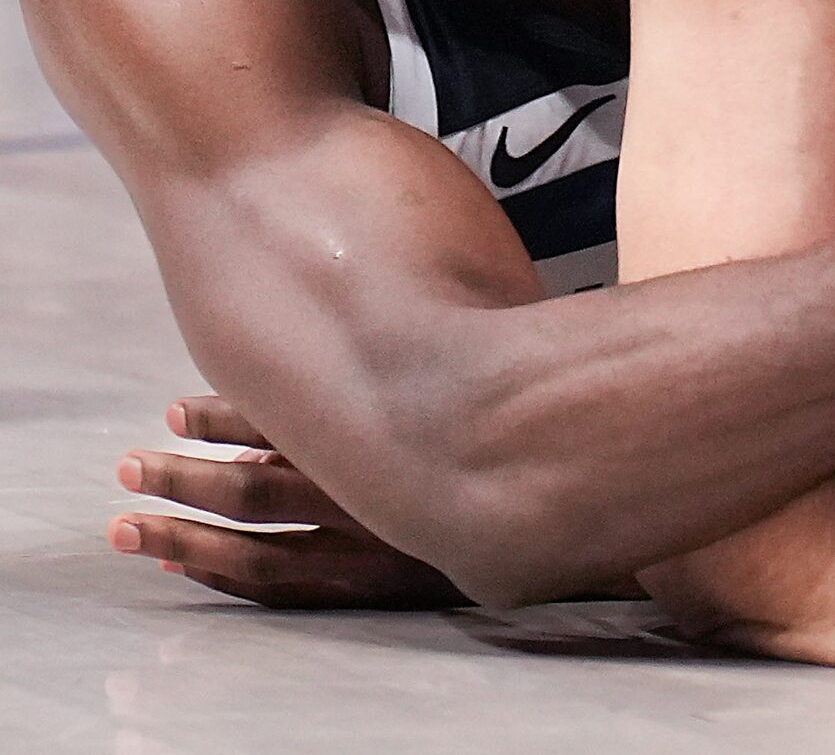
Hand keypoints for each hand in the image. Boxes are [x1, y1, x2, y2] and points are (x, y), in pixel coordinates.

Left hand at [110, 396, 465, 609]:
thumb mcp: (450, 399)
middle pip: (255, 490)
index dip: (222, 417)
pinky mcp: (375, 591)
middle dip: (183, 477)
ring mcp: (372, 552)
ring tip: (126, 528)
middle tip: (128, 467)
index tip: (173, 410)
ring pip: (254, 553)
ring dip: (181, 538)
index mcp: (387, 441)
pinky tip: (184, 564)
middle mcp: (373, 498)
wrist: (553, 514)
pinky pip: (284, 591)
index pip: (286, 425)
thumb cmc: (496, 439)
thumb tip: (265, 430)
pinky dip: (225, 578)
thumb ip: (364, 406)